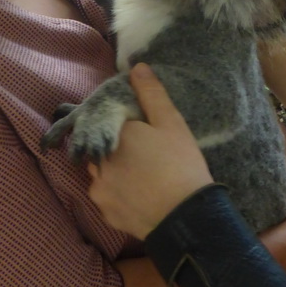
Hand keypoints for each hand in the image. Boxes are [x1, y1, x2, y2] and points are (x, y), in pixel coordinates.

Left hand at [87, 63, 213, 238]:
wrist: (187, 219)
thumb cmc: (182, 166)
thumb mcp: (172, 124)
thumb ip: (151, 94)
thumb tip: (137, 67)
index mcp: (113, 135)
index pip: (108, 121)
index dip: (124, 127)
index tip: (140, 135)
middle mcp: (98, 160)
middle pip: (101, 147)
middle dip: (116, 148)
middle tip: (144, 156)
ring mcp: (99, 188)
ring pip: (101, 173)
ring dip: (114, 171)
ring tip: (143, 177)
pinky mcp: (105, 212)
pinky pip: (107, 197)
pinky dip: (119, 195)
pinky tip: (140, 195)